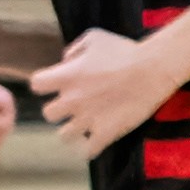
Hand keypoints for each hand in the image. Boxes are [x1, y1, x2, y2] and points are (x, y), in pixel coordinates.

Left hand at [23, 27, 173, 156]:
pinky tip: (97, 142)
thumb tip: (65, 62)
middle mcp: (72, 99)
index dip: (46, 85)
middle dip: (60, 110)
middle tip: (76, 106)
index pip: (36, 85)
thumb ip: (73, 50)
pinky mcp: (106, 133)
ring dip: (74, 130)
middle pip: (49, 114)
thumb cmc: (125, 51)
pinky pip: (88, 151)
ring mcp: (88, 119)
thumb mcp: (94, 37)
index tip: (57, 85)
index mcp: (65, 76)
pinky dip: (90, 148)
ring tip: (87, 126)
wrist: (153, 69)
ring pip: (65, 136)